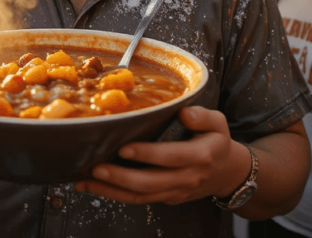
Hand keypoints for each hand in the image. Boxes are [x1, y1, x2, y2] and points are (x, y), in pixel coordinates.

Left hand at [75, 106, 249, 205]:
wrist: (226, 173)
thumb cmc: (216, 141)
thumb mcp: (218, 123)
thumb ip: (202, 116)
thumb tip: (183, 113)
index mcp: (200, 156)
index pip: (170, 157)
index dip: (147, 154)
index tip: (123, 147)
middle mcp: (186, 178)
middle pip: (150, 183)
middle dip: (120, 177)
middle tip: (96, 168)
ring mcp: (174, 191)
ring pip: (140, 196)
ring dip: (111, 191)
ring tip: (85, 181)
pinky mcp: (165, 198)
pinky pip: (138, 199)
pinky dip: (114, 194)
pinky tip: (94, 185)